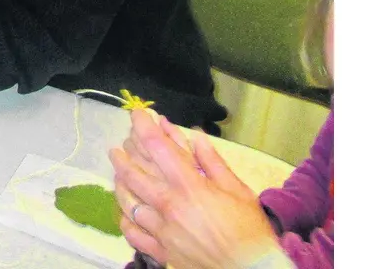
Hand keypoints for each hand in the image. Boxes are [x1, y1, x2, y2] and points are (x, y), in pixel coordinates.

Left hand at [114, 109, 279, 268]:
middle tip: (117, 148)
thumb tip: (195, 135)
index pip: (157, 147)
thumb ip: (212, 161)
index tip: (136, 113)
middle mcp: (169, 207)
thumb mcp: (237, 190)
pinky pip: (133, 234)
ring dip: (120, 185)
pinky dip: (125, 220)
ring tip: (118, 175)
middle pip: (132, 174)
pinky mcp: (161, 252)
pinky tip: (125, 212)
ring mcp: (162, 231)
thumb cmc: (249, 229)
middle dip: (121, 157)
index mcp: (189, 187)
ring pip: (128, 203)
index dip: (143, 126)